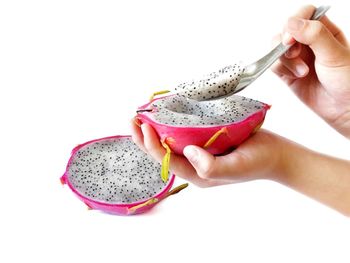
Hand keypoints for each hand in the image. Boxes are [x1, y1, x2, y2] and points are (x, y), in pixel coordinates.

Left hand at [130, 119, 287, 186]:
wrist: (275, 154)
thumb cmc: (257, 162)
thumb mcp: (236, 168)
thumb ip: (211, 166)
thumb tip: (189, 152)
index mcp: (198, 174)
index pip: (169, 162)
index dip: (153, 146)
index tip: (144, 127)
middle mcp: (195, 164)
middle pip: (164, 153)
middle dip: (145, 139)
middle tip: (132, 120)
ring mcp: (200, 152)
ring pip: (171, 143)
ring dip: (155, 131)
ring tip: (142, 117)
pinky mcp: (206, 140)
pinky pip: (184, 133)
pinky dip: (172, 124)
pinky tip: (166, 114)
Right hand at [272, 5, 349, 137]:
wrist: (344, 109)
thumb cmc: (348, 82)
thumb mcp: (334, 54)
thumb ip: (314, 35)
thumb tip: (292, 22)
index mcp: (325, 31)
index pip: (305, 14)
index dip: (294, 23)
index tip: (290, 38)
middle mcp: (309, 42)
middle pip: (286, 30)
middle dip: (286, 43)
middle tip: (295, 54)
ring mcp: (297, 58)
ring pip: (277, 48)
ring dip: (285, 60)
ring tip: (302, 72)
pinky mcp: (288, 73)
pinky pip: (274, 64)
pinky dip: (280, 69)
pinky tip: (295, 77)